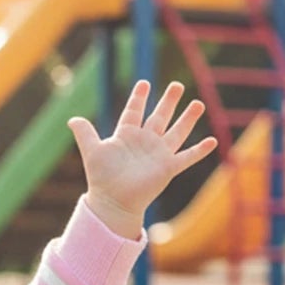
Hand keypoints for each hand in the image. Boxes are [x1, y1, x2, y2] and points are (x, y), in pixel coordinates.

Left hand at [68, 80, 216, 238]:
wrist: (113, 201)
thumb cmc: (102, 177)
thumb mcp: (92, 150)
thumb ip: (85, 133)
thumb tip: (72, 120)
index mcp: (127, 135)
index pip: (134, 111)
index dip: (139, 98)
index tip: (145, 83)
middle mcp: (145, 142)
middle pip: (160, 117)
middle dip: (168, 101)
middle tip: (177, 85)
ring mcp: (158, 154)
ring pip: (177, 132)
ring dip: (188, 118)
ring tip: (198, 103)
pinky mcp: (168, 168)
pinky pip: (187, 157)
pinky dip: (199, 151)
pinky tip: (212, 141)